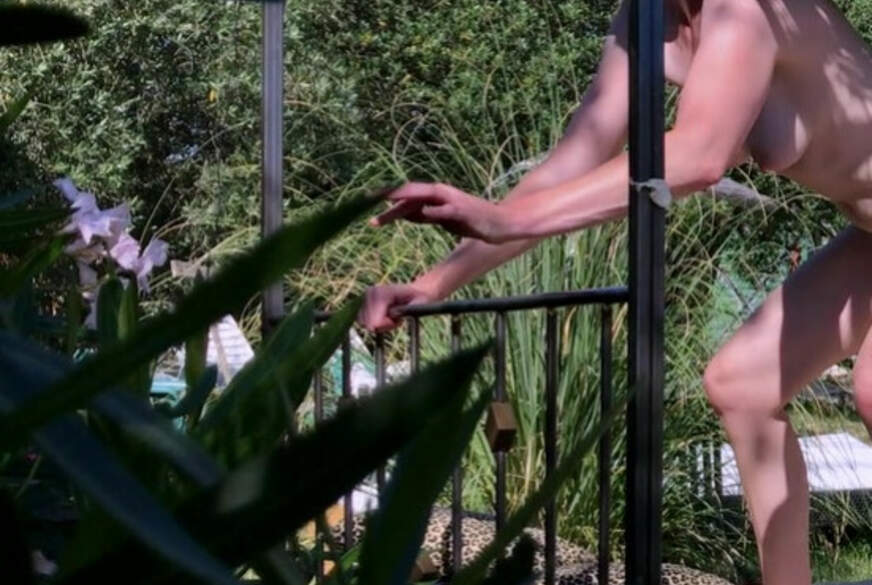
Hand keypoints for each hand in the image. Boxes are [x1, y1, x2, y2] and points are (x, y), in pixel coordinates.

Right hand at [358, 283, 436, 331]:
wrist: (414, 292)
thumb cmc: (419, 298)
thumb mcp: (419, 303)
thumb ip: (406, 309)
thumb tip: (392, 315)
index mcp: (381, 293)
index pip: (375, 321)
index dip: (387, 325)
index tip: (398, 320)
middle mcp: (370, 293)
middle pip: (368, 323)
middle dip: (383, 325)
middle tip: (396, 318)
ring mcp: (365, 296)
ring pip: (364, 323)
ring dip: (379, 324)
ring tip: (392, 316)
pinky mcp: (362, 301)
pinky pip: (362, 320)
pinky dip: (374, 322)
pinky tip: (385, 316)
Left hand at [370, 182, 514, 243]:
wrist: (499, 224)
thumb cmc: (470, 220)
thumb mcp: (441, 218)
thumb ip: (423, 215)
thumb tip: (403, 213)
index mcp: (434, 195)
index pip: (407, 193)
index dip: (387, 195)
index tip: (366, 199)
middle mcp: (440, 193)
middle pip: (410, 191)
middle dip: (389, 194)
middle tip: (367, 198)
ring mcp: (451, 201)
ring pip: (422, 197)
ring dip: (403, 201)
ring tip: (385, 202)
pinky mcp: (461, 211)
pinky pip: (443, 210)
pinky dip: (431, 211)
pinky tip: (418, 213)